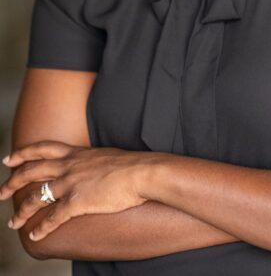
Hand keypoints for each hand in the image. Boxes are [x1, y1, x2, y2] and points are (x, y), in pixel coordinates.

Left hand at [0, 141, 164, 240]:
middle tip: (1, 192)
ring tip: (12, 222)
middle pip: (32, 171)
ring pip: (36, 196)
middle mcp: (69, 166)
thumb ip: (92, 162)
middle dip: (12, 182)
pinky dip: (41, 228)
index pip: (43, 149)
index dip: (23, 153)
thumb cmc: (131, 165)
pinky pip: (52, 218)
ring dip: (21, 211)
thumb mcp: (106, 156)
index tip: (9, 158)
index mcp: (76, 153)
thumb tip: (90, 168)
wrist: (142, 173)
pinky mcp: (77, 202)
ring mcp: (71, 183)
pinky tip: (35, 235)